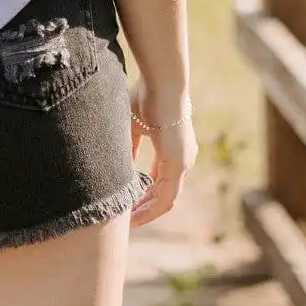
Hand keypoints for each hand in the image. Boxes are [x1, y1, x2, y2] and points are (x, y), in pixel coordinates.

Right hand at [129, 82, 197, 227]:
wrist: (161, 84)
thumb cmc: (146, 96)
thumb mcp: (133, 124)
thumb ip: (130, 146)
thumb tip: (123, 164)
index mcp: (174, 148)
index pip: (160, 178)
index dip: (145, 191)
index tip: (128, 200)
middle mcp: (183, 158)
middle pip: (164, 193)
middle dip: (144, 207)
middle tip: (126, 218)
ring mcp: (183, 163)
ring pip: (165, 199)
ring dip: (147, 212)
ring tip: (128, 222)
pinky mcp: (179, 165)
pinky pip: (166, 198)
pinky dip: (151, 210)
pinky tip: (135, 216)